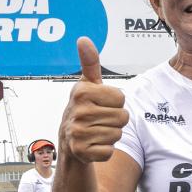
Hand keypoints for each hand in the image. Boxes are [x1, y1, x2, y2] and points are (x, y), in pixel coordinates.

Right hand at [59, 37, 128, 162]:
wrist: (68, 140)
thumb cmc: (84, 108)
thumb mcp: (87, 85)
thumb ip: (89, 62)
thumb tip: (83, 39)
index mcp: (82, 92)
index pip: (121, 98)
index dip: (115, 103)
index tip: (101, 104)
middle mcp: (77, 111)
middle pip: (123, 117)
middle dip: (115, 120)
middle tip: (100, 120)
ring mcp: (78, 133)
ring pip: (118, 134)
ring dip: (110, 135)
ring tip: (96, 131)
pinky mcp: (81, 152)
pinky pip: (109, 151)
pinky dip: (105, 150)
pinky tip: (93, 144)